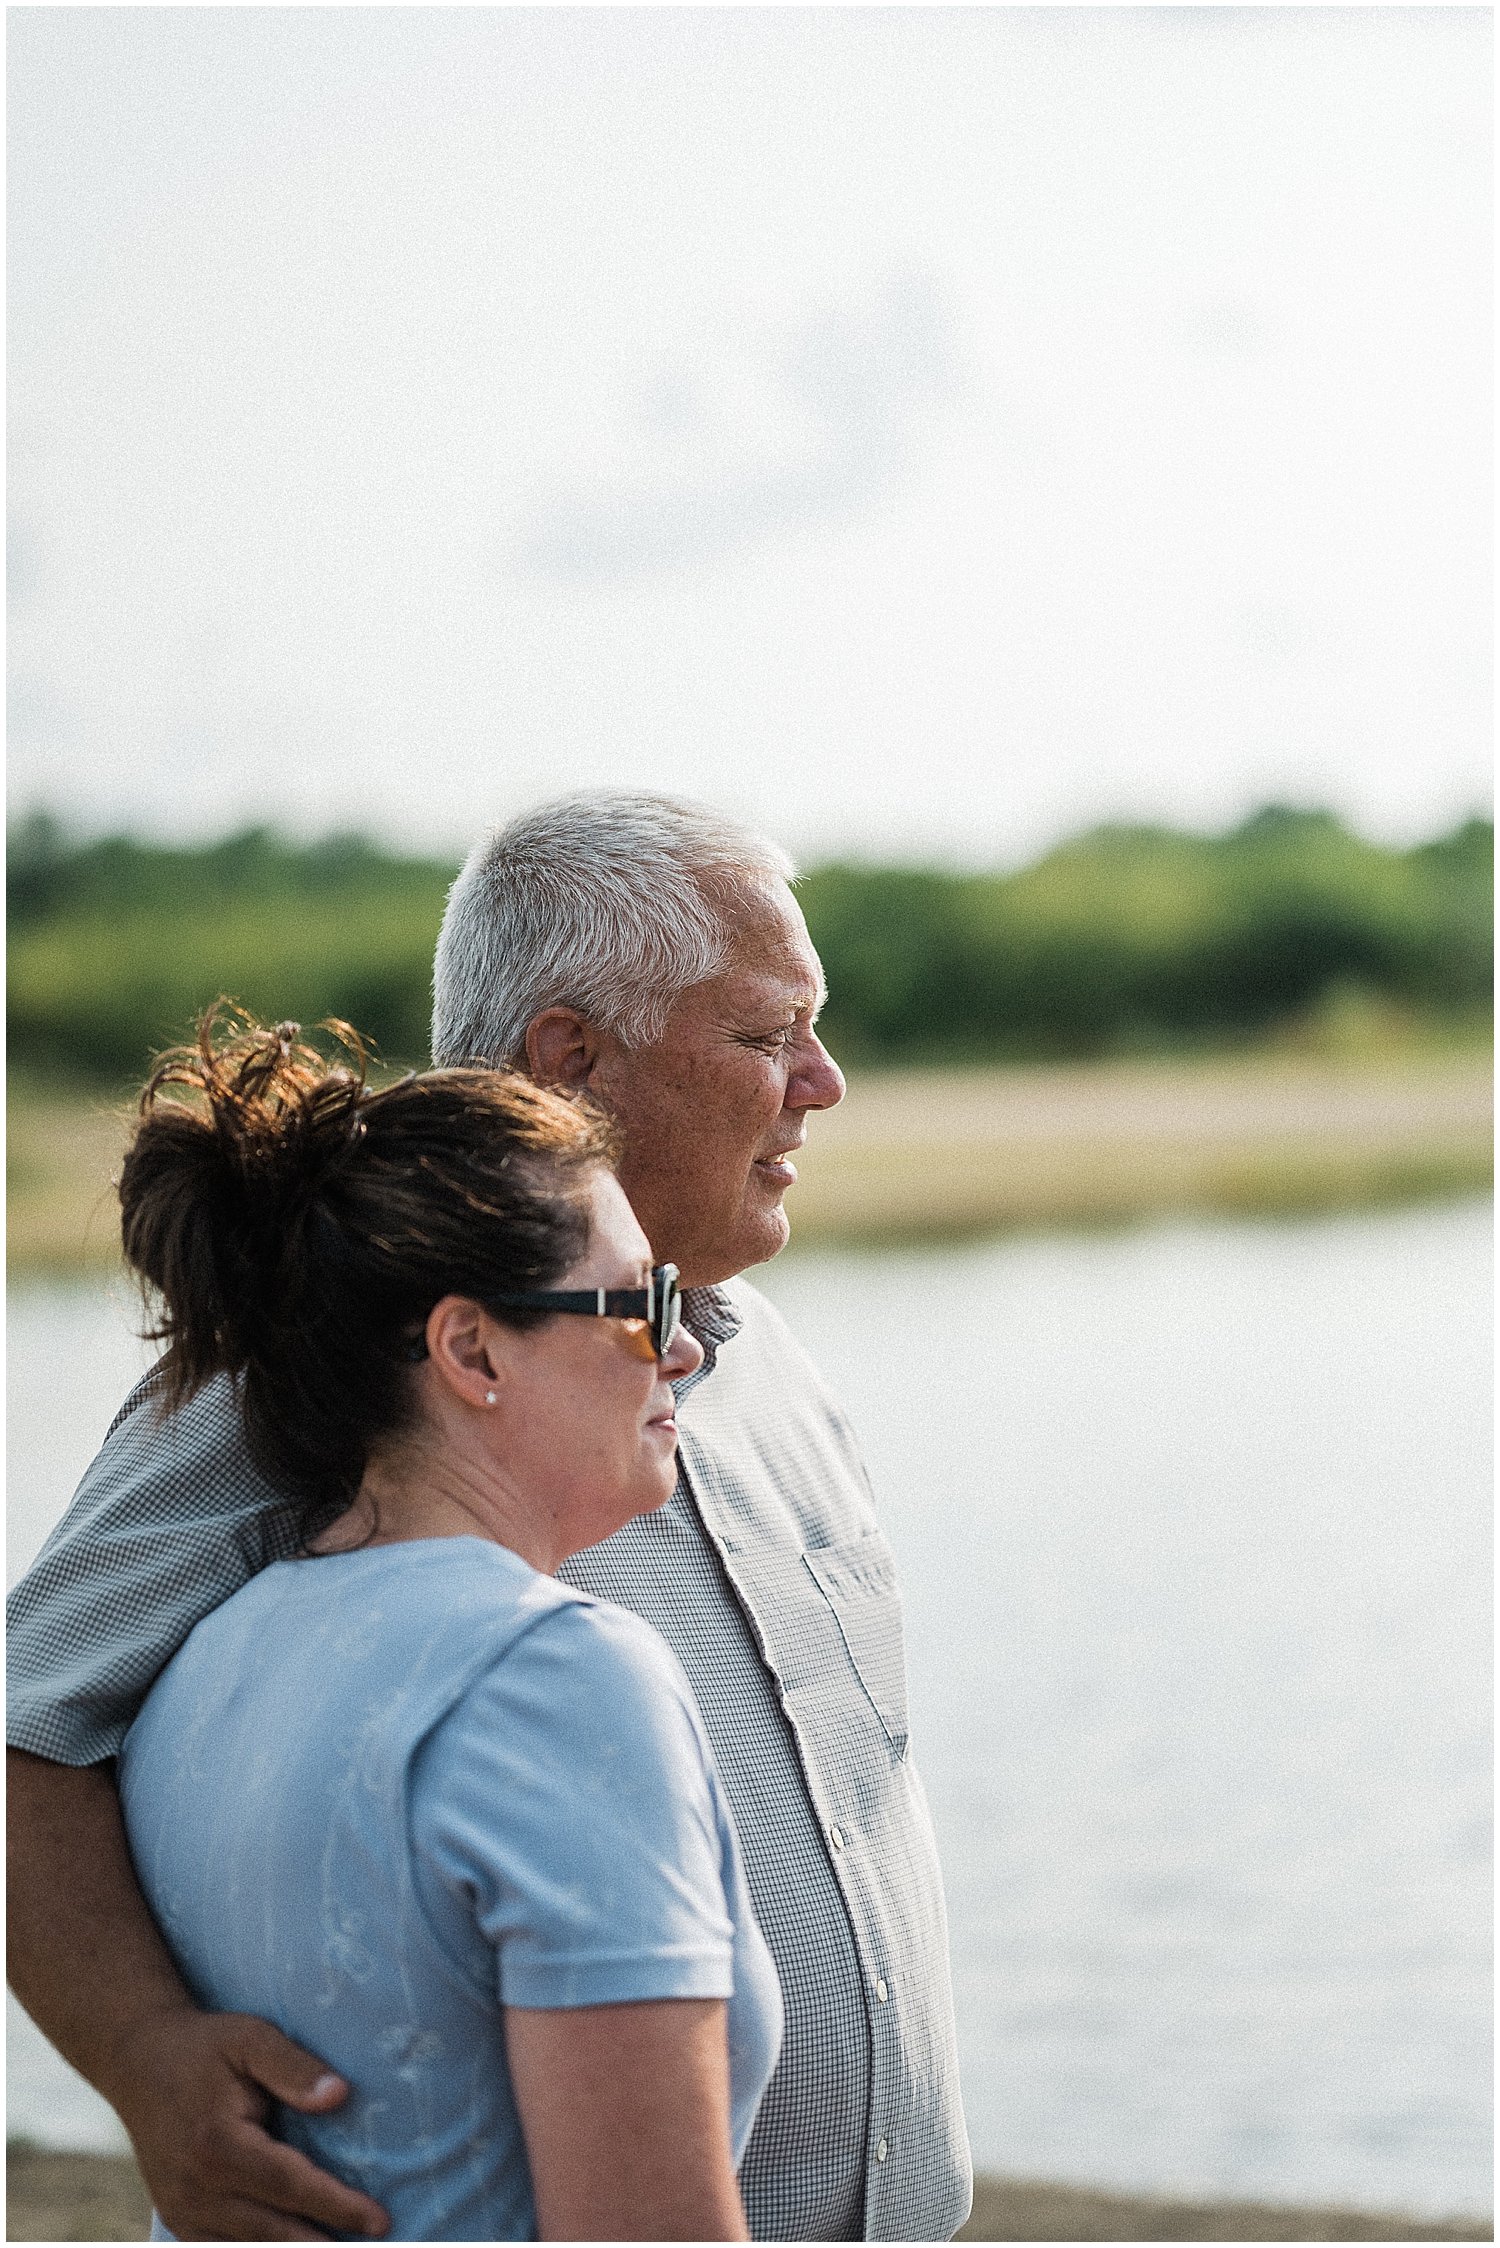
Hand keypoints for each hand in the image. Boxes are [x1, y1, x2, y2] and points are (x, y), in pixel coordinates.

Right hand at [107, 2008, 388, 2241]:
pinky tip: (298, 2244)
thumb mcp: (250, 2039)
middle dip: (324, 2245)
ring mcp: (182, 2213)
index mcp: (217, 2145)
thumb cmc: (204, 2047)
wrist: (136, 2062)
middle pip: (273, 2233)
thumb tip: (340, 2096)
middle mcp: (196, 2191)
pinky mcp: (177, 2221)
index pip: (290, 2187)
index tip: (380, 2222)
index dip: (337, 2207)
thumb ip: (294, 2068)